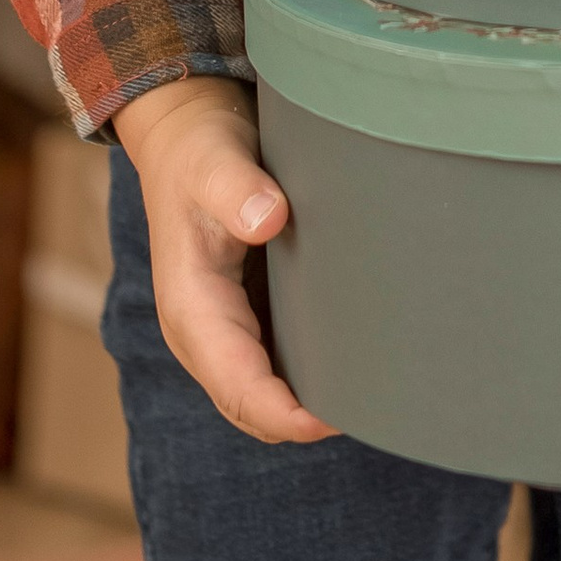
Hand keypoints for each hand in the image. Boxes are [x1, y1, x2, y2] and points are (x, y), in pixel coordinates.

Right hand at [114, 76, 337, 444]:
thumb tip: (269, 219)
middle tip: (376, 411)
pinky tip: (352, 366)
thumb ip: (236, 189)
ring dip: (305, 406)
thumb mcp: (213, 162)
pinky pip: (271, 368)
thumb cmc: (199, 153)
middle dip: (303, 422)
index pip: (237, 388)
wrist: (184, 138)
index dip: (285, 414)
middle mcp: (204, 333)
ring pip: (262, 395)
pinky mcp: (243, 316)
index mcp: (191, 310)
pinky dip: (304, 380)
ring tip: (372, 398)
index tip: (334, 418)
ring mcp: (223, 329)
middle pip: (252, 408)